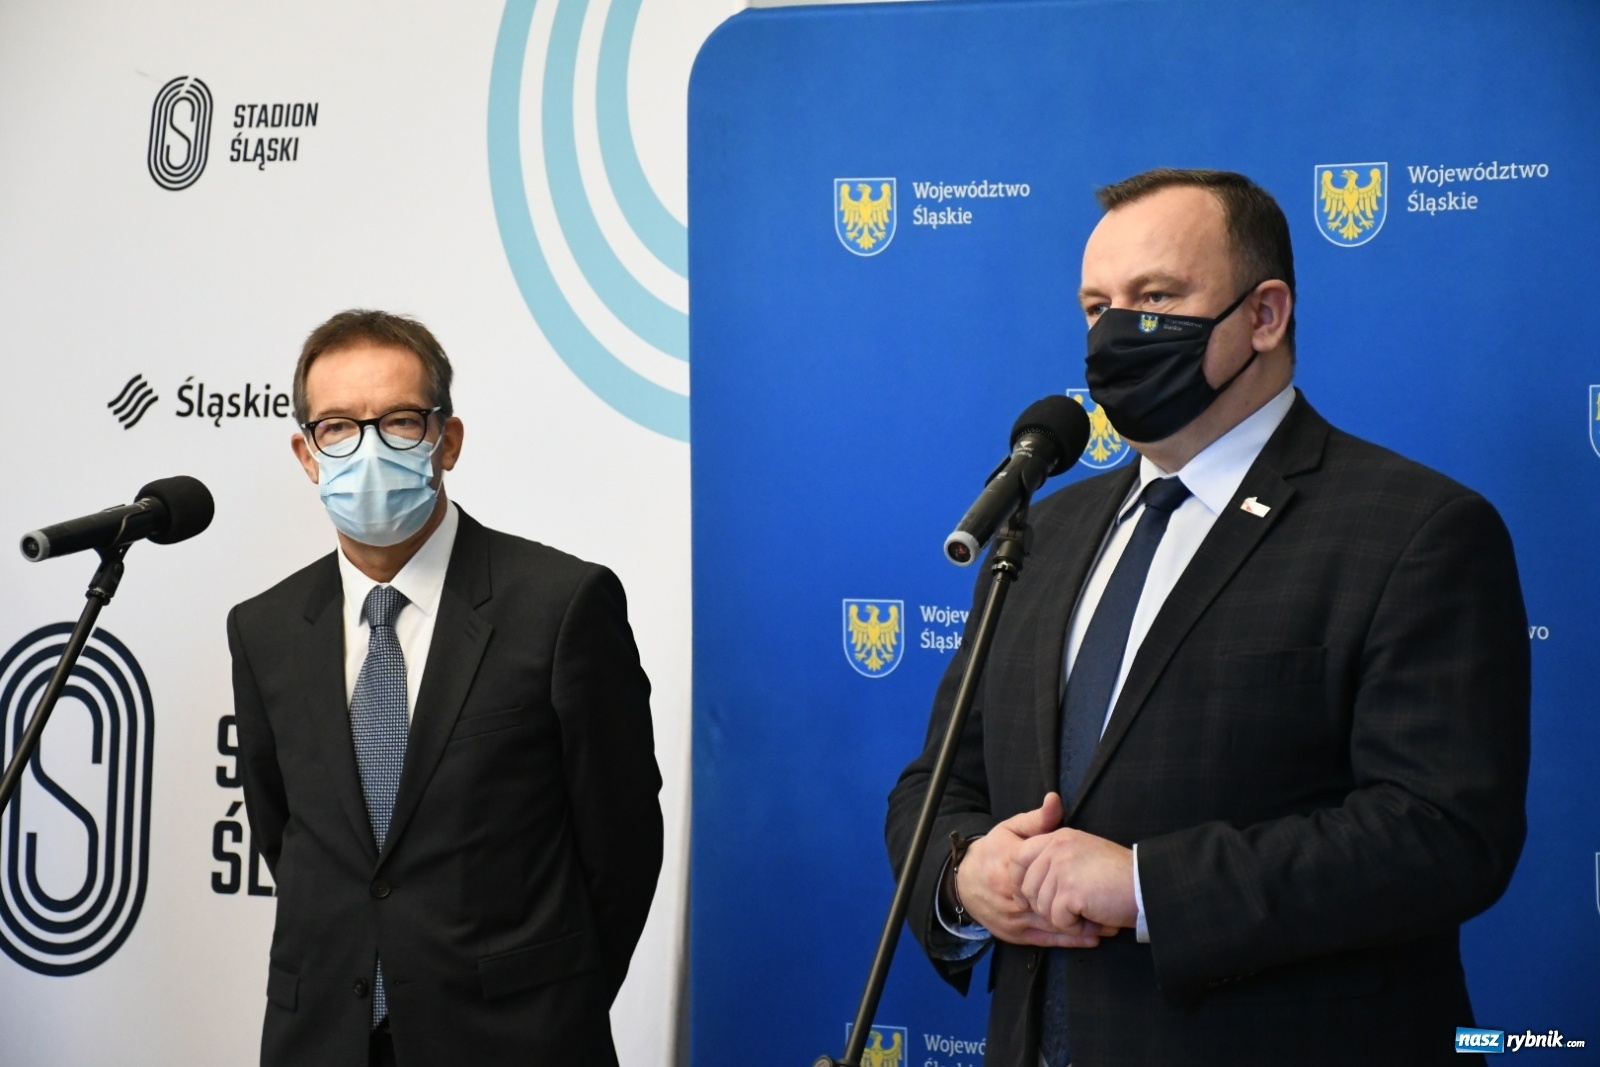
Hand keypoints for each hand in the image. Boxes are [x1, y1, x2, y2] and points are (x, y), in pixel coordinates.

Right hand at [955, 793, 1119, 947]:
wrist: (962, 881)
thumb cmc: (992, 852)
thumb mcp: (1010, 829)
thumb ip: (1037, 819)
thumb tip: (1055, 800)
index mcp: (1013, 864)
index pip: (1049, 873)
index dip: (1078, 880)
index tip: (1104, 881)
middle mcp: (1013, 894)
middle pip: (1055, 903)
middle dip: (1085, 908)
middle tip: (1115, 909)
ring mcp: (1013, 916)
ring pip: (1053, 924)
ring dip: (1083, 928)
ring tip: (1110, 927)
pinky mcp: (1013, 933)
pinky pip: (1045, 940)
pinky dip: (1069, 940)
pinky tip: (1090, 939)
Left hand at [1013, 825, 1137, 931]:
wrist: (1147, 885)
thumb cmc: (1118, 876)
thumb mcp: (1083, 853)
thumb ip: (1055, 860)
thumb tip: (1025, 885)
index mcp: (1058, 837)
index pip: (1019, 857)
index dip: (1019, 881)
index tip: (1027, 898)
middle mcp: (1057, 848)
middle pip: (1028, 887)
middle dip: (1045, 906)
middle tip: (1071, 911)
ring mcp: (1062, 868)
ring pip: (1042, 906)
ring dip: (1064, 918)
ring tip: (1088, 914)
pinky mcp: (1070, 891)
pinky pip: (1058, 920)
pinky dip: (1076, 927)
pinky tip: (1094, 920)